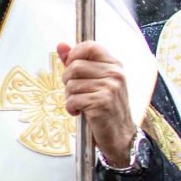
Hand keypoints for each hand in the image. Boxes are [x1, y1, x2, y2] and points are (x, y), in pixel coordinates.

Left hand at [57, 42, 136, 167]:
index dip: (74, 55)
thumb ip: (77, 62)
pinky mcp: (102, 102)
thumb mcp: (94, 81)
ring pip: (71, 84)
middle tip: (76, 92)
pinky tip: (80, 112)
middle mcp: (114, 73)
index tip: (71, 68)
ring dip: (70, 97)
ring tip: (81, 104)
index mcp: (114, 65)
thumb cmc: (105, 107)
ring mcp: (110, 87)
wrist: (120, 136)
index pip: (89, 46)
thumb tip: (61, 45)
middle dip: (68, 81)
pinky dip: (71, 108)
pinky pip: (73, 99)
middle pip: (75, 66)